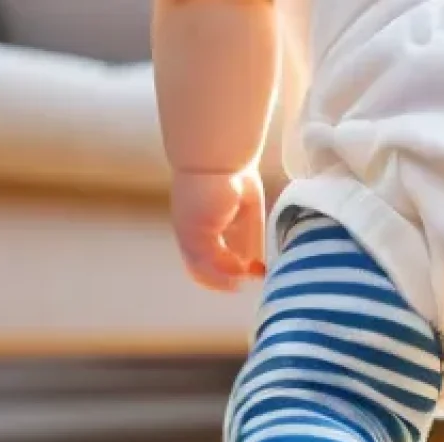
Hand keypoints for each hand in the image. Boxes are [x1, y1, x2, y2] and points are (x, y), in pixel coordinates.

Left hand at [170, 169, 265, 291]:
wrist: (220, 155)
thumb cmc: (235, 175)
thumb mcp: (248, 216)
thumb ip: (249, 242)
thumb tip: (256, 269)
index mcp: (201, 226)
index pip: (210, 258)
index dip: (230, 271)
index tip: (255, 272)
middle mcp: (189, 232)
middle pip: (201, 268)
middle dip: (224, 279)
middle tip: (246, 282)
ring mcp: (187, 234)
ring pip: (199, 270)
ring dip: (222, 282)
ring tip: (242, 284)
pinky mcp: (190, 234)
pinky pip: (204, 265)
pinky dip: (221, 277)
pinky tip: (239, 279)